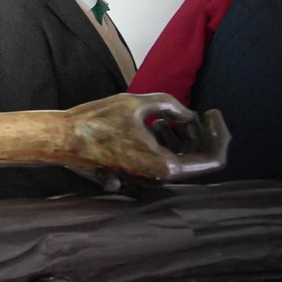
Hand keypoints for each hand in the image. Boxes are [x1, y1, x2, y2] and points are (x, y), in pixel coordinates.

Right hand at [62, 93, 228, 180]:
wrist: (63, 139)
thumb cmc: (97, 121)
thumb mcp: (138, 103)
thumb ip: (171, 105)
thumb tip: (188, 115)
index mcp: (166, 167)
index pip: (214, 159)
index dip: (219, 133)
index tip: (210, 112)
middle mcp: (160, 178)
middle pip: (199, 158)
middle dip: (199, 133)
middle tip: (190, 111)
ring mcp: (149, 177)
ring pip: (181, 159)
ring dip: (183, 136)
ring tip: (169, 115)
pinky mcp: (139, 172)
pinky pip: (165, 159)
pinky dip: (168, 142)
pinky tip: (155, 123)